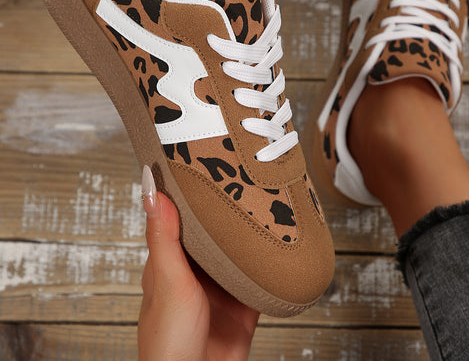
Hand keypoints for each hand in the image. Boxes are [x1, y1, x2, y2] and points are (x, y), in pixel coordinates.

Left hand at [138, 166, 258, 360]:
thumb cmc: (168, 342)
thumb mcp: (167, 281)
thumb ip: (164, 238)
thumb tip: (152, 190)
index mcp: (172, 259)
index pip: (180, 214)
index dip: (190, 189)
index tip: (202, 159)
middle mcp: (197, 268)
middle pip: (214, 229)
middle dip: (228, 206)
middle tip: (244, 173)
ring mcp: (222, 284)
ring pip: (239, 248)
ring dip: (251, 230)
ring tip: (267, 198)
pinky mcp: (245, 300)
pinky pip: (261, 274)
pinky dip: (271, 260)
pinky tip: (281, 242)